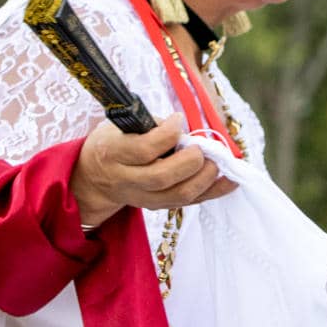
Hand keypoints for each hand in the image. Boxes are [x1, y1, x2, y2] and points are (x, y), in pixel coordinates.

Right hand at [71, 114, 235, 227]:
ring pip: (178, 195)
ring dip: (206, 177)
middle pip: (163, 176)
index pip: (145, 148)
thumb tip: (186, 130)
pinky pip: (189, 203)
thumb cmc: (114, 143)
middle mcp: (126, 179)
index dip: (169, 133)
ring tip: (217, 161)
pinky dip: (214, 191)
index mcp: (113, 153)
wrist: (95, 178)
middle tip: (203, 147)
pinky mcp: (158, 207)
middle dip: (191, 160)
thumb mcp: (121, 127)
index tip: (178, 120)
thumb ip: (151, 127)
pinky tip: (231, 180)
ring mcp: (142, 198)